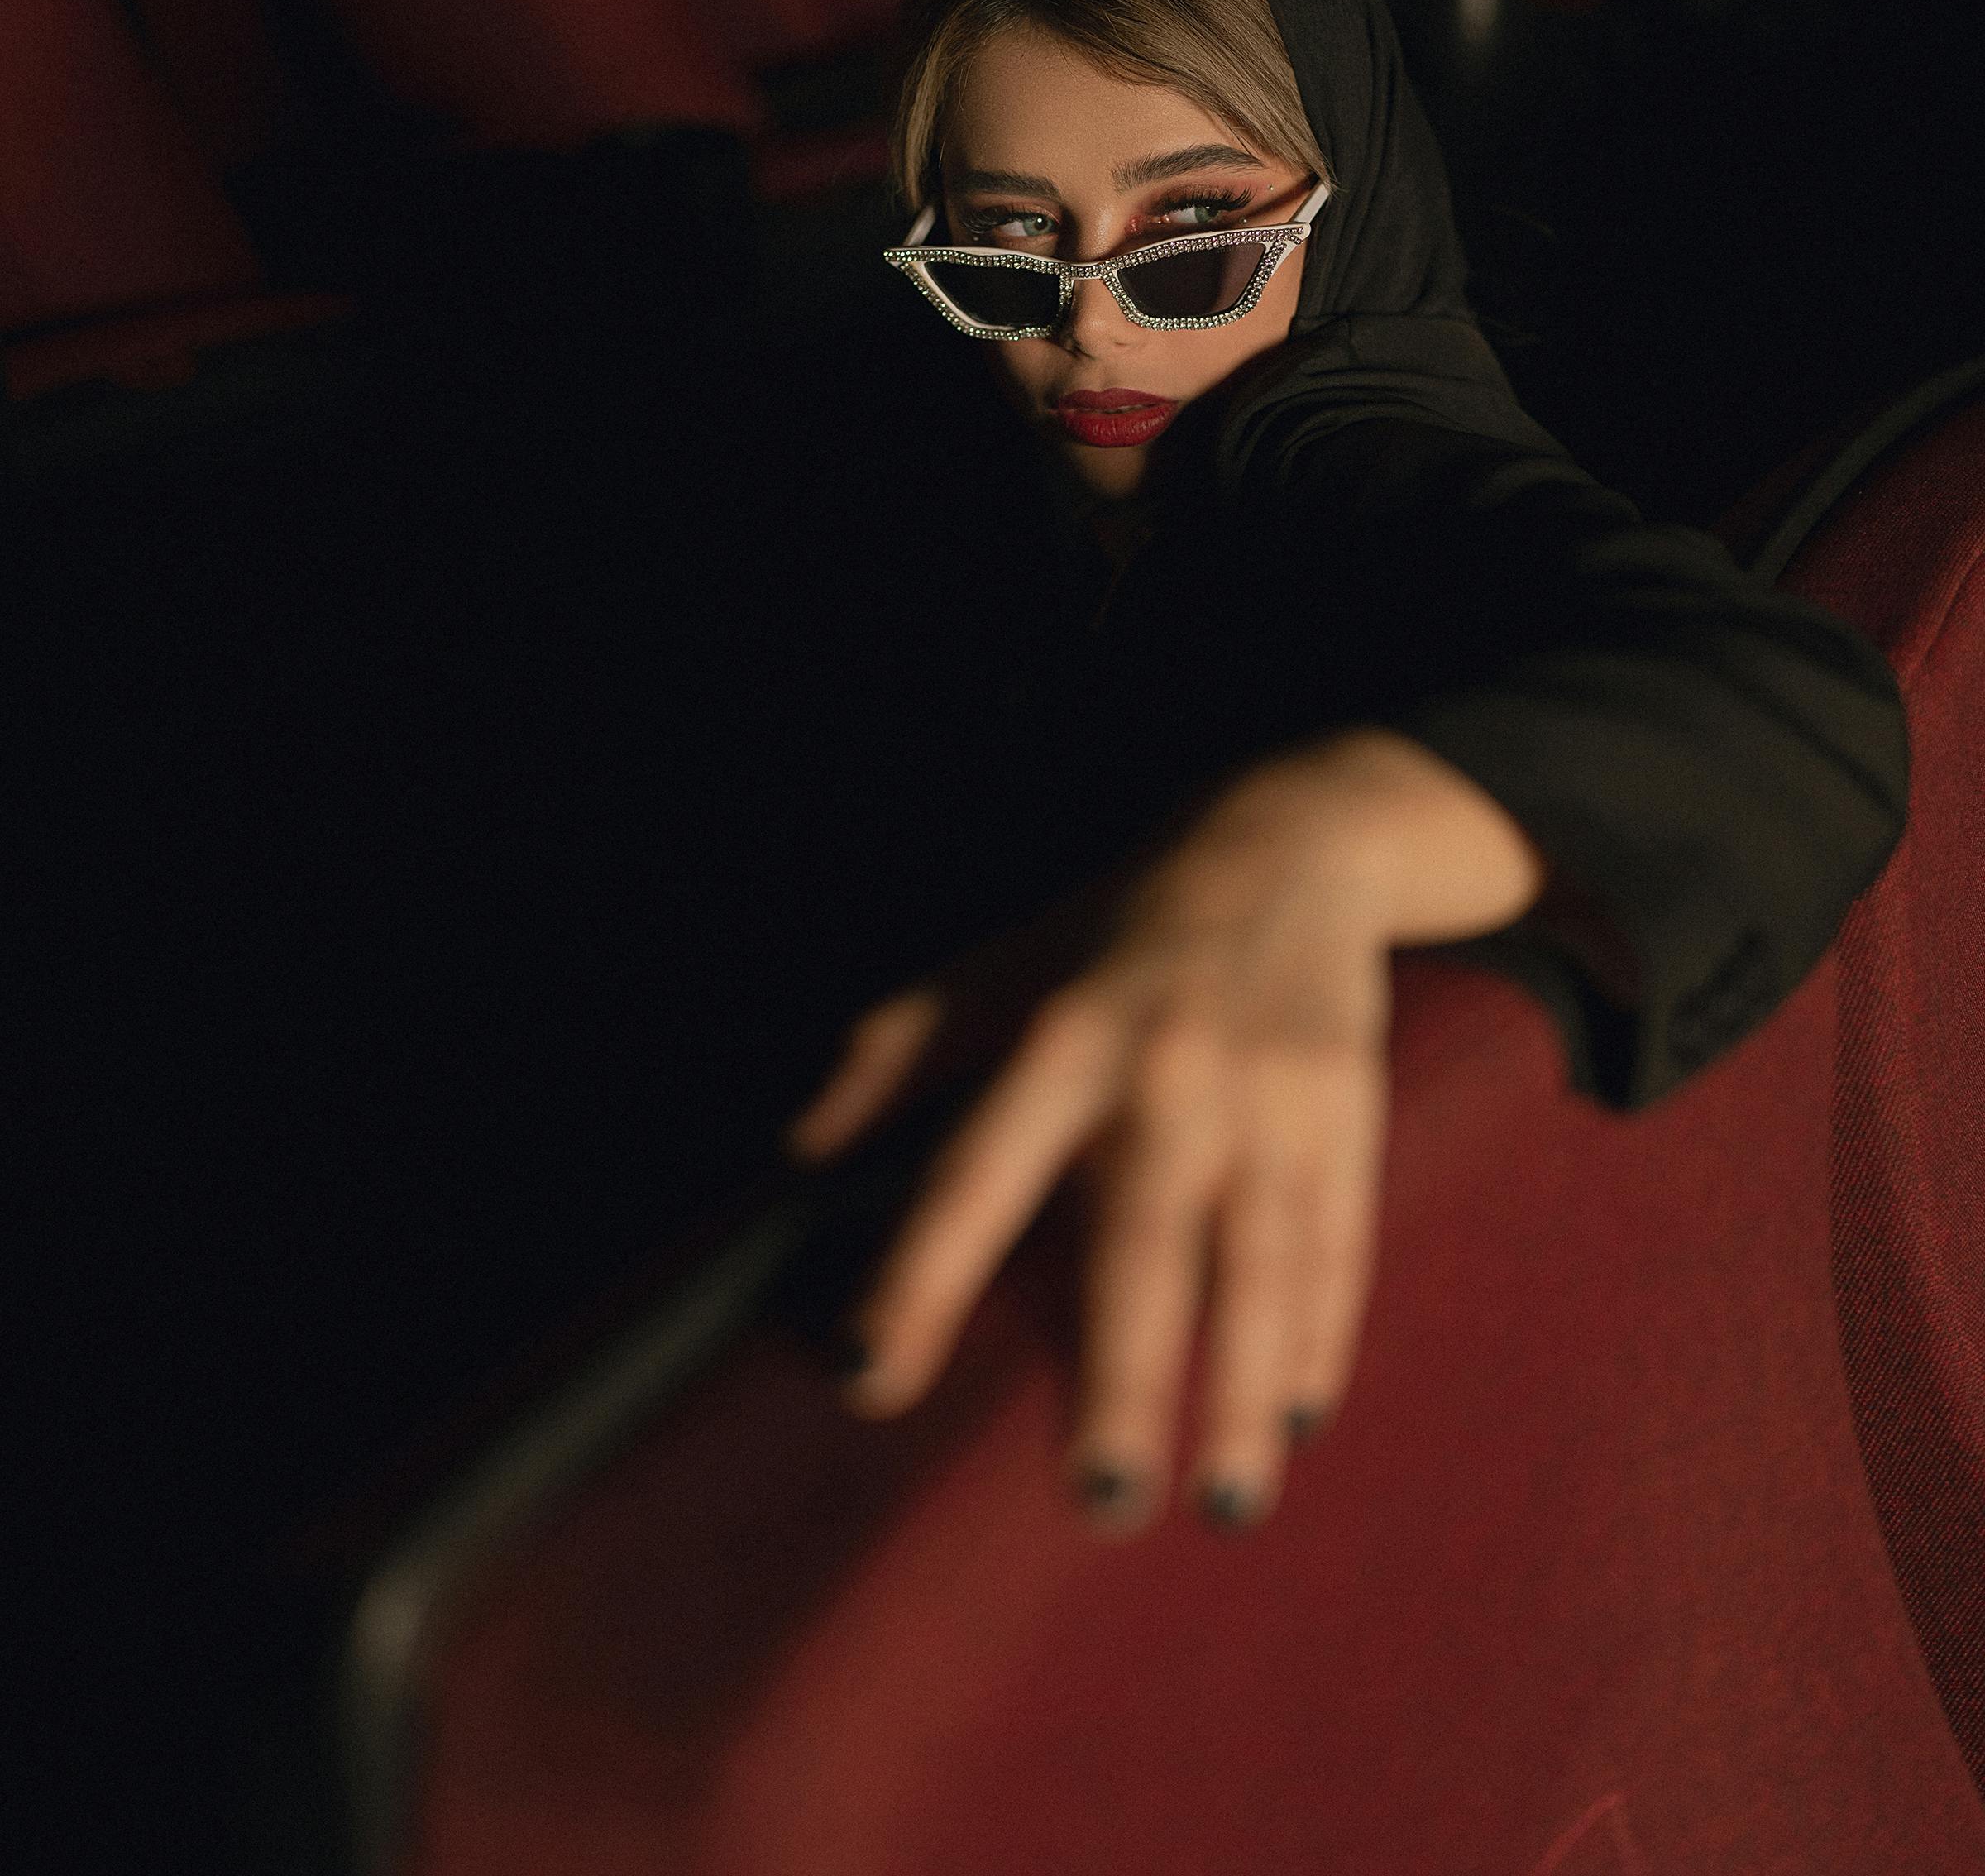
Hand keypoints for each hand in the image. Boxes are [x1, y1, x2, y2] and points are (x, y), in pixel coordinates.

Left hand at [783, 728, 1545, 1536]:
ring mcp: (1267, 1094)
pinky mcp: (1346, 1110)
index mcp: (1059, 1037)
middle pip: (1142, 1241)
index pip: (974, 1173)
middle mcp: (1164, 1071)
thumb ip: (890, 1056)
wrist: (1286, 843)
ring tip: (1221, 1504)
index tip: (867, 1375)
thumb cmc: (1107, 930)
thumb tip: (796, 1153)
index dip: (915, 1273)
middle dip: (1124, 1376)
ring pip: (1258, 1261)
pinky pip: (1336, 1241)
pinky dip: (1322, 1334)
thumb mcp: (990, 966)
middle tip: (1099, 1501)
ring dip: (1239, 1388)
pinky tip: (1299, 1419)